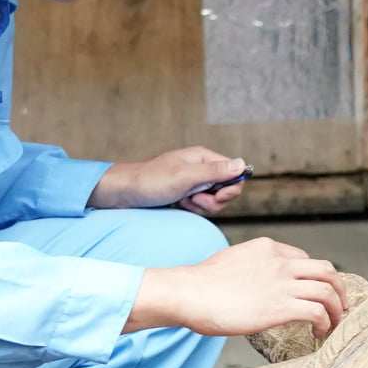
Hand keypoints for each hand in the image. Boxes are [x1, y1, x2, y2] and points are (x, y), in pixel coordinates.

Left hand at [90, 147, 247, 215]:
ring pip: (215, 201)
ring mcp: (195, 182)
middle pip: (227, 189)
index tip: (216, 197)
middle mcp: (202, 168)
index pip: (235, 173)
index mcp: (204, 158)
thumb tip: (242, 164)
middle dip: (213, 201)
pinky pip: (203, 206)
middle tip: (193, 200)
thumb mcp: (185, 176)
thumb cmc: (151, 181)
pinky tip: (179, 205)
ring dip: (201, 207)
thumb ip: (214, 171)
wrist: (126, 192)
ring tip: (183, 202)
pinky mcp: (188, 194)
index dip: (230, 189)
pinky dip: (193, 209)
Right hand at [124, 237, 346, 337]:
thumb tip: (252, 283)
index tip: (314, 293)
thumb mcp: (231, 261)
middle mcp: (280, 262)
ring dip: (336, 309)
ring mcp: (282, 283)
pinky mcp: (280, 306)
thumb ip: (250, 268)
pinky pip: (317, 312)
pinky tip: (317, 333)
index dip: (314, 278)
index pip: (304, 259)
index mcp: (268, 248)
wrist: (189, 293)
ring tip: (334, 324)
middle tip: (339, 306)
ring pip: (328, 290)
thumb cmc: (200, 284)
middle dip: (338, 289)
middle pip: (326, 270)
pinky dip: (325, 323)